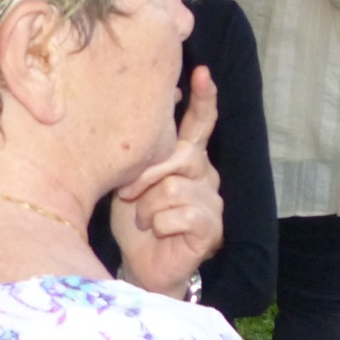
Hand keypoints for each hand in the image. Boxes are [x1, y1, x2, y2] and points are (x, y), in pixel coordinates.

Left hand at [113, 67, 223, 296]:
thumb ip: (144, 152)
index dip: (204, 98)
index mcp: (188, 158)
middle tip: (127, 193)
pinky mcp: (212, 227)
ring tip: (144, 220)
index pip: (201, 122)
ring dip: (147, 207)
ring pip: (174, 187)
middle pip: (181, 155)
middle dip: (146, 175)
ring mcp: (212, 200)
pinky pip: (180, 214)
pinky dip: (159, 225)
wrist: (142, 266)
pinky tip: (159, 233)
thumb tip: (146, 109)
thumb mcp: (132, 180)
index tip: (202, 72)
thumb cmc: (134, 222)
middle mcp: (205, 175)